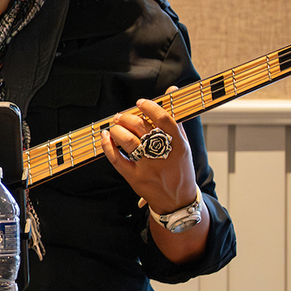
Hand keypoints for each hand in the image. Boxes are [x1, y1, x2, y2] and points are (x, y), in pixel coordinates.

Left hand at [100, 89, 199, 212]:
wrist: (177, 200)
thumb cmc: (179, 169)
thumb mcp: (184, 144)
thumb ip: (175, 118)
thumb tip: (171, 91)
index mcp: (177, 144)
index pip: (163, 119)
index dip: (149, 107)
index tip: (140, 103)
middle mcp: (163, 154)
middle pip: (141, 127)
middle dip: (127, 117)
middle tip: (121, 116)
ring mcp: (148, 167)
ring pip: (127, 141)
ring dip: (117, 129)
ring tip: (115, 125)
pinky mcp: (135, 177)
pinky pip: (117, 159)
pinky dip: (108, 146)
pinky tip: (106, 137)